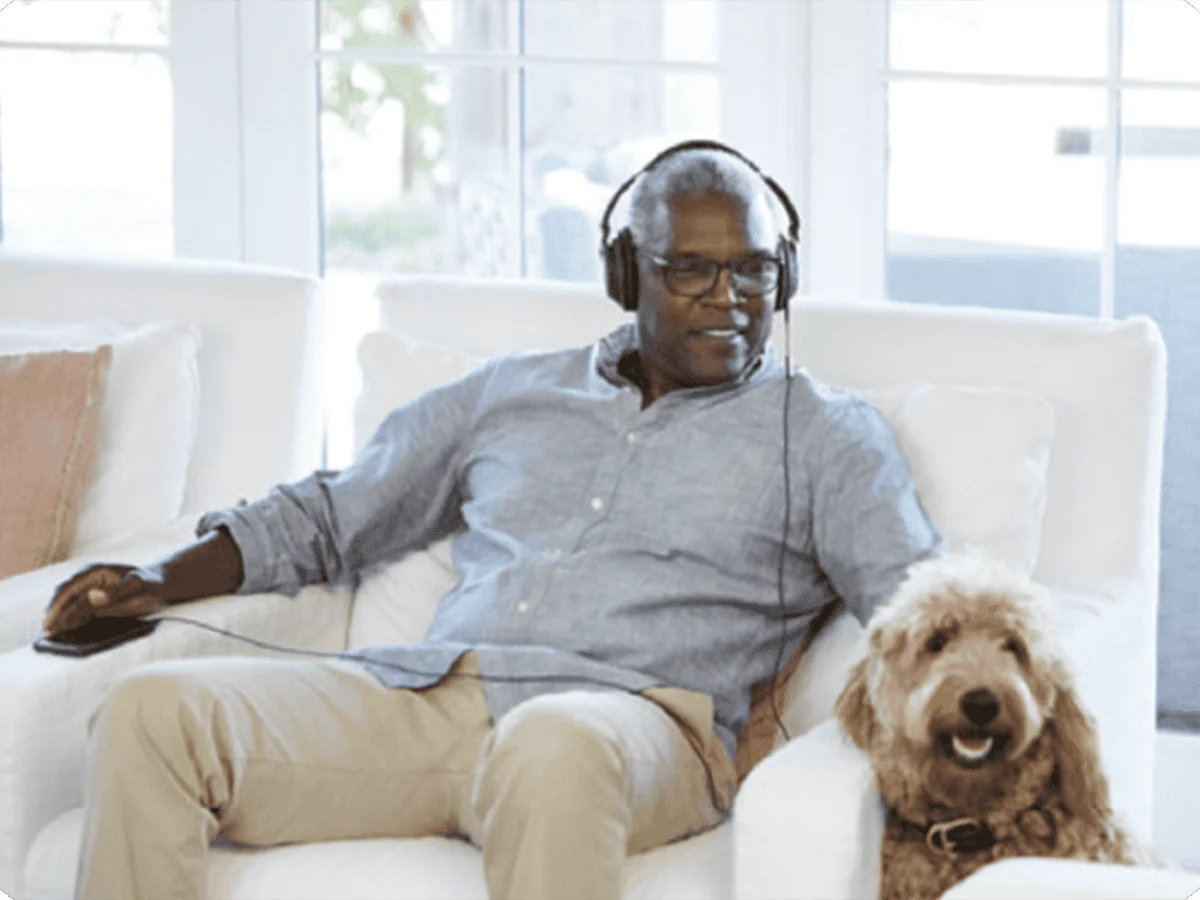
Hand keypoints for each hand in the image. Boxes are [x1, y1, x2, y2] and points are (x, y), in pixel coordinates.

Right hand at [42, 563, 167, 636]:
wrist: (159, 583)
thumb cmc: (149, 584)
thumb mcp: (136, 588)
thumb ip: (115, 593)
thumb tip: (92, 597)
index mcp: (94, 572)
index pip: (69, 589)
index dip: (57, 606)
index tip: (50, 621)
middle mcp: (88, 578)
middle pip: (65, 597)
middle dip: (54, 613)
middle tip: (47, 632)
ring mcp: (90, 588)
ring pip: (69, 604)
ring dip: (60, 618)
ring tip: (51, 634)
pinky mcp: (94, 598)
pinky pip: (77, 609)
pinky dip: (69, 619)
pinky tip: (64, 630)